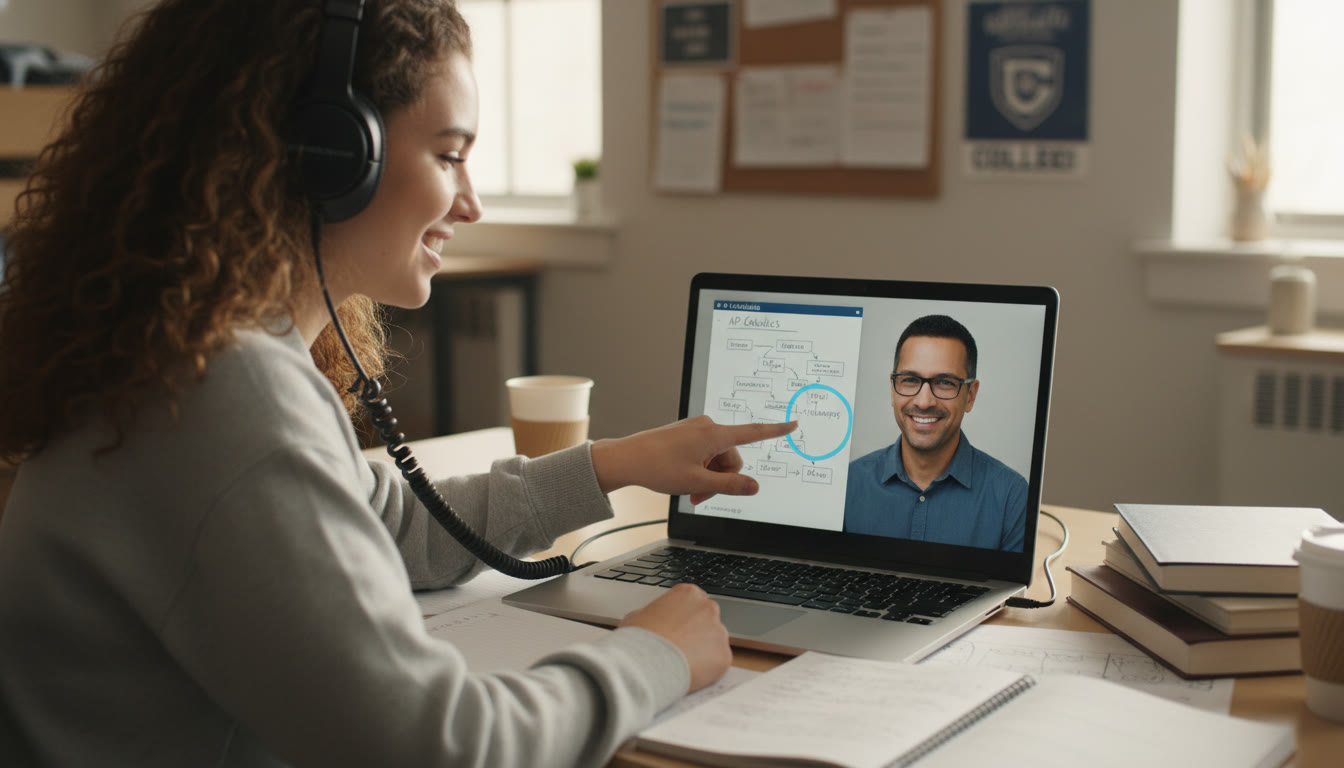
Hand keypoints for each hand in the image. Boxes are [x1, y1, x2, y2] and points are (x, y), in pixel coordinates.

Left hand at [590, 416, 797, 503]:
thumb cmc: (658, 468)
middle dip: (721, 479)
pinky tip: (684, 479)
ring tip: (690, 491)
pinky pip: (704, 454)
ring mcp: (696, 430)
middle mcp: (707, 427)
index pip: (753, 432)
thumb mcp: (698, 483)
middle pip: (732, 458)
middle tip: (700, 497)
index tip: (794, 424)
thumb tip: (755, 487)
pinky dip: (700, 470)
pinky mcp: (686, 435)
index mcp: (714, 434)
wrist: (626, 459)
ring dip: (709, 478)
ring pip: (717, 460)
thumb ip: (730, 486)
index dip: (776, 431)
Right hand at [619, 583, 730, 692]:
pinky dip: (708, 669)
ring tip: (682, 662)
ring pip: (714, 641)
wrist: (646, 663)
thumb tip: (651, 621)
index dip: (683, 616)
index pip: (693, 601)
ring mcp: (719, 632)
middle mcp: (708, 608)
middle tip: (679, 646)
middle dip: (697, 631)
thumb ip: (653, 614)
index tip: (675, 627)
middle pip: (707, 619)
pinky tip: (690, 672)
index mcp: (688, 593)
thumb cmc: (639, 638)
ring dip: (703, 650)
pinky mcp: (724, 655)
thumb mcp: (637, 616)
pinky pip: (718, 662)